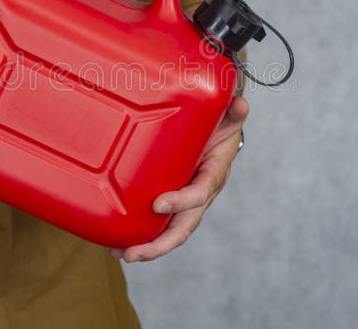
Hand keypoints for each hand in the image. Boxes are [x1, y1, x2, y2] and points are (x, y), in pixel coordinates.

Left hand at [110, 96, 248, 261]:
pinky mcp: (172, 202)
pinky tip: (117, 243)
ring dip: (146, 247)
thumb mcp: (228, 117)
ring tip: (120, 253)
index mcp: (214, 174)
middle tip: (133, 253)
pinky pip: (158, 223)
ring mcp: (186, 202)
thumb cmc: (219, 126)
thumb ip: (233, 111)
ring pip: (170, 232)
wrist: (216, 134)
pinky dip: (141, 235)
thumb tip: (240, 105)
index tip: (158, 205)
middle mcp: (200, 194)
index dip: (182, 202)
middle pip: (183, 226)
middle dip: (159, 244)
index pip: (200, 193)